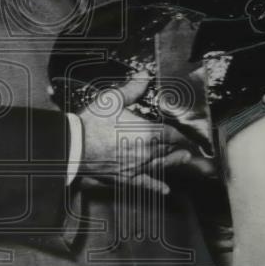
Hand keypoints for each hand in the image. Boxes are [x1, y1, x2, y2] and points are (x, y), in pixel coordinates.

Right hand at [78, 71, 189, 193]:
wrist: (74, 146)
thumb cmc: (92, 123)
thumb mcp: (113, 100)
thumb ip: (133, 88)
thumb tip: (144, 76)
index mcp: (147, 132)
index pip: (173, 133)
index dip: (183, 131)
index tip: (189, 130)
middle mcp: (146, 152)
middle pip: (169, 149)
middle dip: (179, 145)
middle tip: (190, 144)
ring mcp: (137, 166)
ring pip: (162, 164)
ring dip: (174, 161)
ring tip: (185, 158)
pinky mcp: (126, 177)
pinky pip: (145, 182)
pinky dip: (156, 186)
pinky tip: (164, 189)